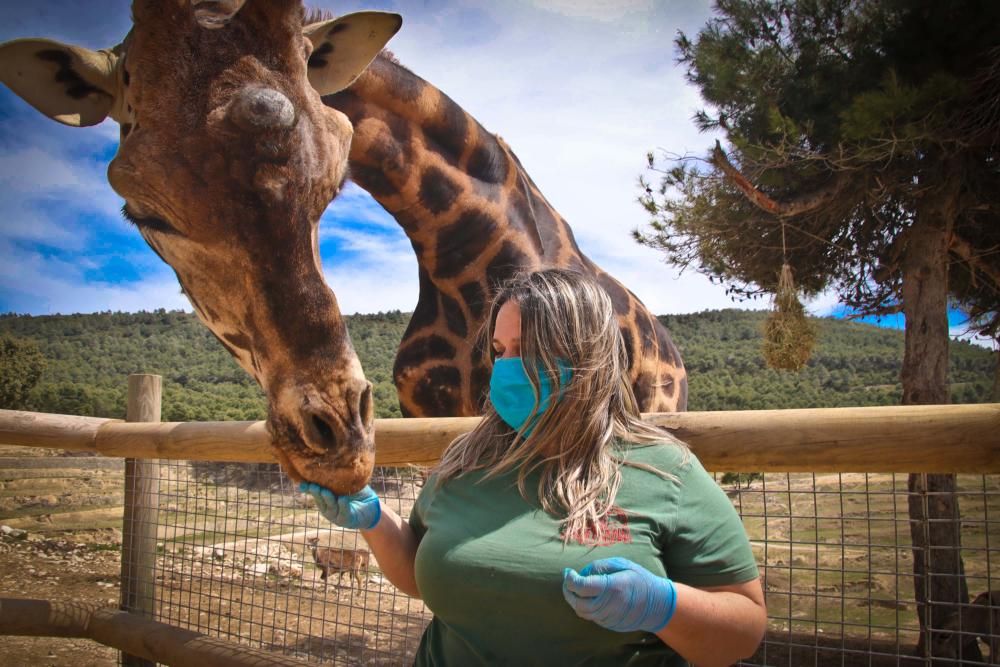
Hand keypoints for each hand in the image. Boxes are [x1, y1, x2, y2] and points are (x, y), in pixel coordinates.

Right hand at [299, 482, 381, 529]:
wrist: (372, 506)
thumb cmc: (357, 493)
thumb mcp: (345, 484)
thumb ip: (335, 478)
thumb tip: (326, 463)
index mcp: (325, 500)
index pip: (315, 494)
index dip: (308, 489)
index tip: (302, 484)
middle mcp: (328, 509)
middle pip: (320, 501)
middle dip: (317, 493)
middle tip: (314, 486)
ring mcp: (336, 516)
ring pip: (330, 508)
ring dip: (328, 499)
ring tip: (326, 491)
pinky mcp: (347, 521)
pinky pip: (344, 513)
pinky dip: (343, 506)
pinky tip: (342, 499)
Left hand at [562, 557, 676, 632]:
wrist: (657, 604)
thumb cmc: (639, 580)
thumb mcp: (622, 565)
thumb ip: (600, 566)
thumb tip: (582, 572)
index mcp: (611, 587)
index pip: (581, 586)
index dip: (570, 579)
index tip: (568, 572)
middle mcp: (608, 605)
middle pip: (577, 603)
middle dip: (568, 591)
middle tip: (568, 581)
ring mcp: (608, 617)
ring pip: (582, 612)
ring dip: (574, 601)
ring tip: (575, 589)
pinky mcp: (609, 624)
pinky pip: (591, 617)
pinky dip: (584, 607)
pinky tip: (588, 597)